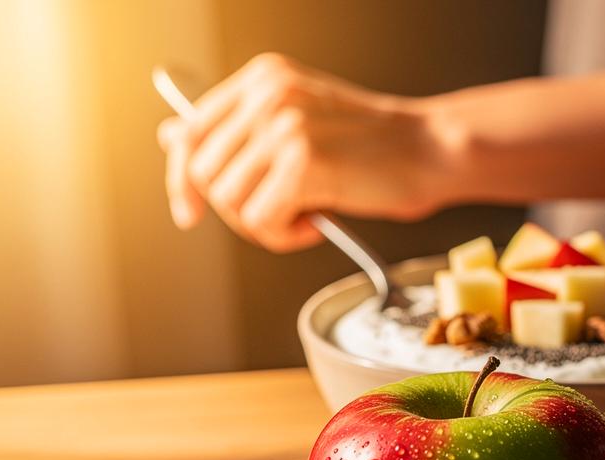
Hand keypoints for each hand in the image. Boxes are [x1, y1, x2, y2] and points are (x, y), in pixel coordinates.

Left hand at [157, 53, 451, 251]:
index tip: (188, 212)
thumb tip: (171, 135)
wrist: (433, 150)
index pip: (190, 132)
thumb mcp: (300, 124)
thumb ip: (240, 129)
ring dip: (264, 225)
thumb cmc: (377, 147)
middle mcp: (269, 95)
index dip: (182, 181)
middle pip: (203, 174)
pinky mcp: (302, 163)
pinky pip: (260, 221)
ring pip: (229, 202)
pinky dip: (285, 236)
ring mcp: (284, 126)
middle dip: (237, 211)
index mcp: (265, 79)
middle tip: (283, 215)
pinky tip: (316, 224)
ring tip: (306, 215)